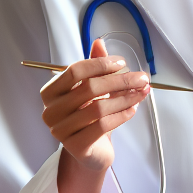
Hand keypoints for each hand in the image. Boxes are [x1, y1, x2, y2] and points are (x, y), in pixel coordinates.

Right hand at [40, 38, 148, 173]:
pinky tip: (133, 109)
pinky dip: (122, 115)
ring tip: (141, 93)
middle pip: (89, 88)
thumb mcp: (92, 88)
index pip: (75, 71)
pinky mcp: (76, 146)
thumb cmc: (90, 115)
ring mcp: (61, 130)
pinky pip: (103, 125)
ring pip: (98, 107)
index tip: (122, 63)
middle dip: (120, 80)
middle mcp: (51, 111)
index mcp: (51, 91)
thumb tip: (99, 42)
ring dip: (126, 97)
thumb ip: (95, 66)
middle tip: (141, 78)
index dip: (100, 64)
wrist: (91, 150)